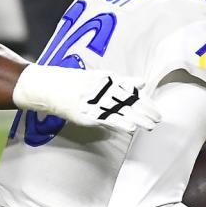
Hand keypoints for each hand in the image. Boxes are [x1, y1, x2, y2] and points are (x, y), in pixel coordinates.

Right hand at [12, 65, 161, 132]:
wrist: (47, 86)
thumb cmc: (75, 83)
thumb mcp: (100, 79)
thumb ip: (122, 82)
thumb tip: (142, 83)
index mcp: (107, 80)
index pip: (131, 92)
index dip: (145, 102)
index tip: (157, 110)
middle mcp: (102, 89)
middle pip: (128, 101)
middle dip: (145, 111)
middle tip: (158, 119)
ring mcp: (93, 100)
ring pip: (120, 110)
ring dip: (137, 118)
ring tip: (150, 125)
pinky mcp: (85, 113)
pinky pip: (105, 118)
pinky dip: (119, 122)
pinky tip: (130, 127)